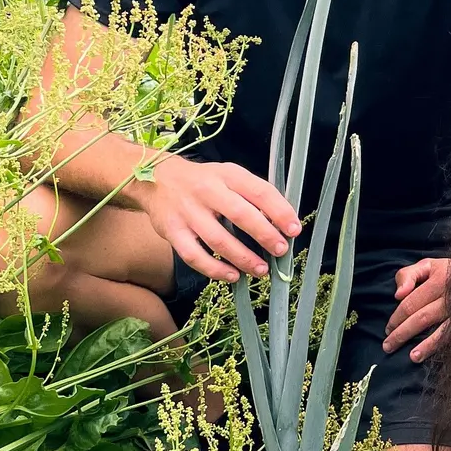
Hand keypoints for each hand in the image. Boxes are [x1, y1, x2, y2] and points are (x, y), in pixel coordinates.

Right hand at [135, 157, 299, 282]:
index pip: (259, 191)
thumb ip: (252, 194)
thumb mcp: (228, 176)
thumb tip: (282, 221)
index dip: (279, 211)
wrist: (156, 179)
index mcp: (227, 175)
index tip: (294, 229)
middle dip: (265, 235)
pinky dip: (215, 269)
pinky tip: (232, 275)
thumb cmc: (203, 181)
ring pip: (218, 239)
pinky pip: (194, 255)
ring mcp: (187, 212)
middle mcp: (207, 191)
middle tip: (280, 250)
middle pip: (240, 214)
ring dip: (243, 258)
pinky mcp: (172, 231)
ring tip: (261, 269)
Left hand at [386, 257, 450, 360]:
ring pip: (442, 331)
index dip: (396, 318)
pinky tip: (440, 358)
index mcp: (438, 280)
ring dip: (426, 346)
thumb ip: (408, 275)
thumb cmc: (450, 271)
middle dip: (402, 334)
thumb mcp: (428, 266)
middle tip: (388, 347)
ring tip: (412, 357)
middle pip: (422, 318)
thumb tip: (397, 295)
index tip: (387, 329)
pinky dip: (450, 349)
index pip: (411, 303)